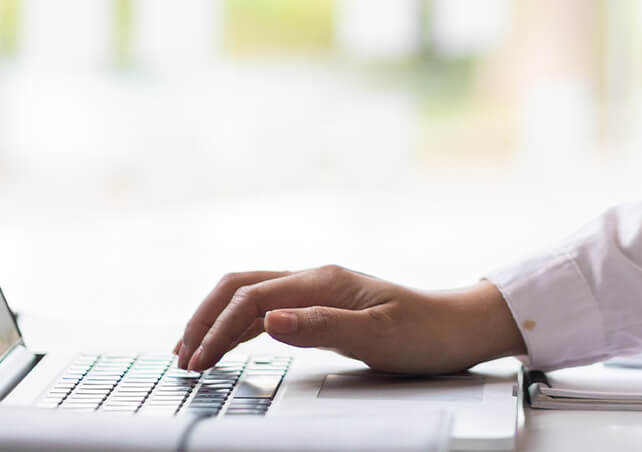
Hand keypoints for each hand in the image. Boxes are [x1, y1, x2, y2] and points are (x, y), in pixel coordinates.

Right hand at [174, 266, 524, 374]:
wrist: (459, 326)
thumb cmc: (426, 332)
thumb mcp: (378, 336)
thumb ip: (322, 327)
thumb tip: (271, 319)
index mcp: (325, 281)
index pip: (253, 298)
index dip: (219, 329)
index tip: (198, 362)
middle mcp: (317, 278)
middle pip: (242, 285)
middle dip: (205, 317)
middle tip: (182, 356)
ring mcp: (320, 289)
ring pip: (252, 293)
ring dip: (218, 318)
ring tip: (193, 350)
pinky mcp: (324, 305)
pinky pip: (269, 306)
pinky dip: (240, 323)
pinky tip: (230, 341)